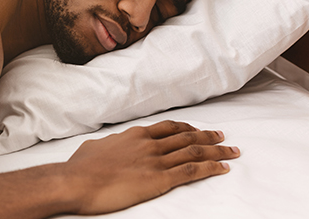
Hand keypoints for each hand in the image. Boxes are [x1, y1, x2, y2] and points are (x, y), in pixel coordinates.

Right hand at [66, 120, 239, 214]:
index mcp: (135, 135)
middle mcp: (149, 144)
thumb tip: (105, 145)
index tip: (196, 129)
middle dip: (207, 136)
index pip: (168, 128)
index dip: (186, 128)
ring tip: (231, 152)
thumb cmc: (81, 167)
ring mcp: (155, 160)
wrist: (77, 180)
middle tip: (222, 137)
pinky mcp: (159, 179)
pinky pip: (191, 171)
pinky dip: (210, 168)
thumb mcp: (93, 148)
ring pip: (193, 151)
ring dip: (216, 151)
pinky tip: (222, 168)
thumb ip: (106, 145)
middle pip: (186, 136)